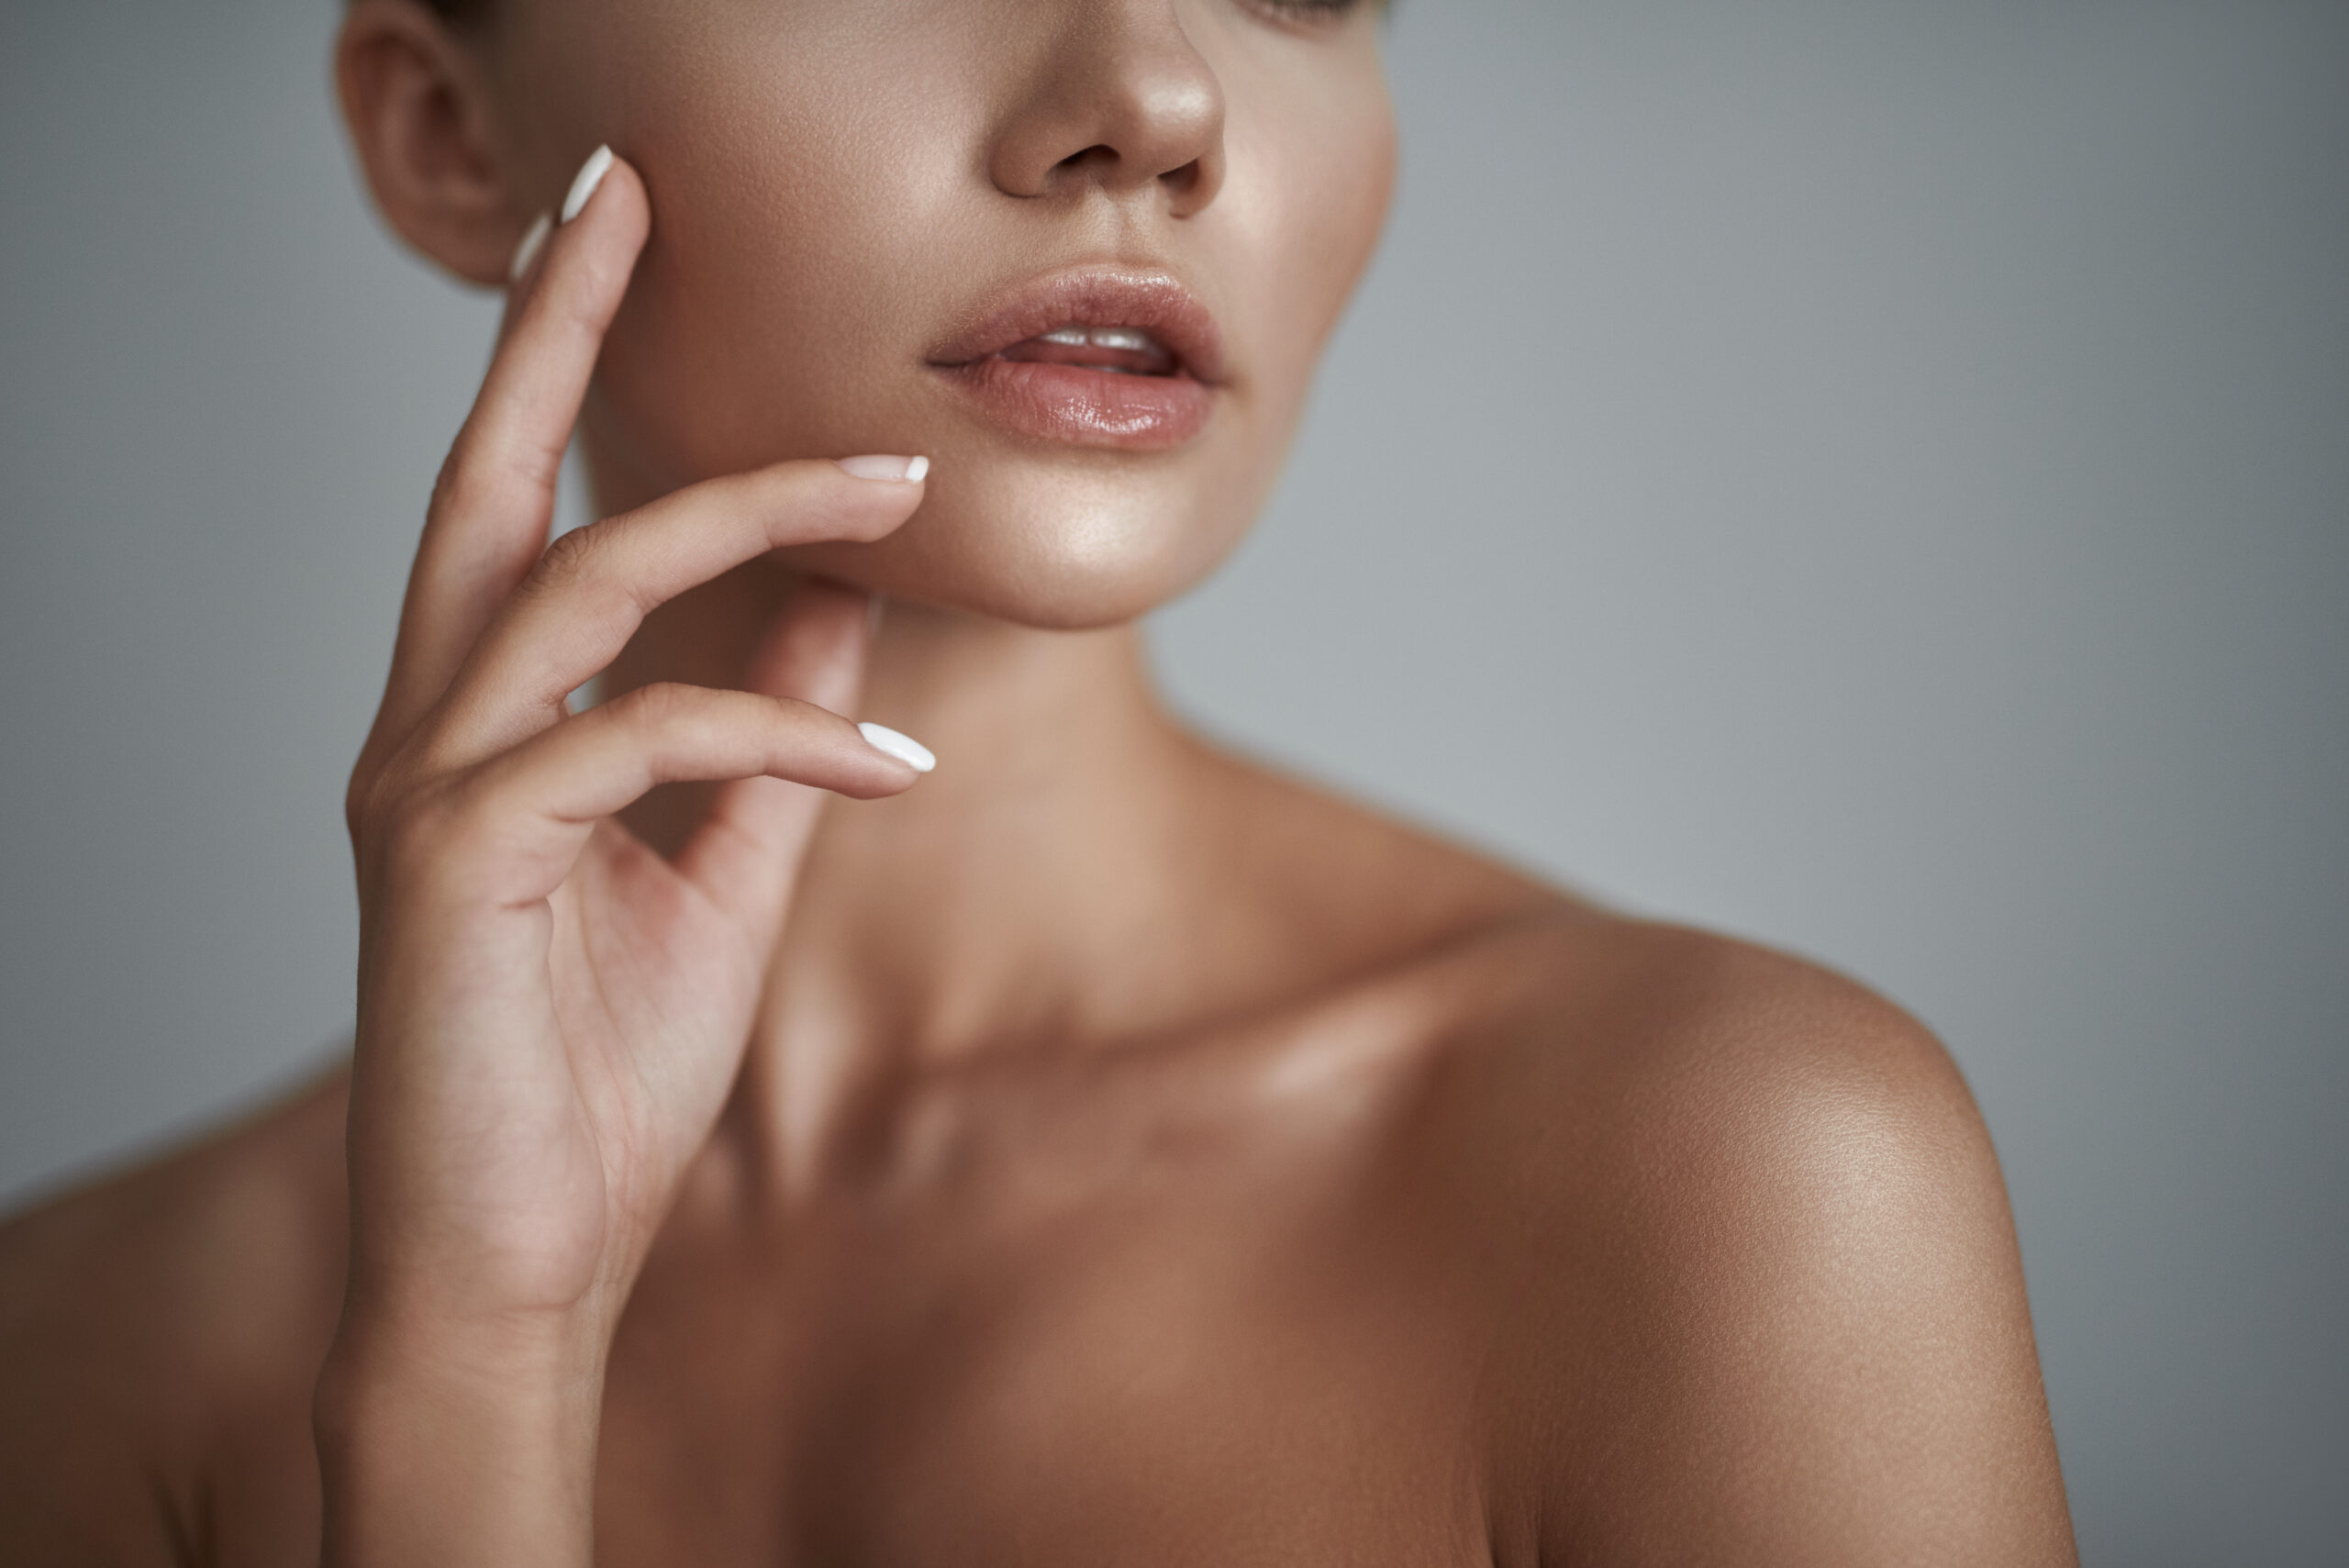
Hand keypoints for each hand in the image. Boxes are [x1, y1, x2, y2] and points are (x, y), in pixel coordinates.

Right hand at [316, 150, 929, 1564]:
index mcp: (480, 728)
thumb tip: (840, 613)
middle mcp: (425, 731)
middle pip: (485, 482)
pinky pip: (637, 738)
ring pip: (581, 585)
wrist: (518, 1264)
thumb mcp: (719, 879)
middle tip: (626, 190)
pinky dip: (776, 732)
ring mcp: (422, 789)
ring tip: (895, 486)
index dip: (550, 367)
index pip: (511, 512)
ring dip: (750, 516)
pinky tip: (890, 768)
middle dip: (552, 328)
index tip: (615, 240)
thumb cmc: (593, 1077)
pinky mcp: (451, 860)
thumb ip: (770, 743)